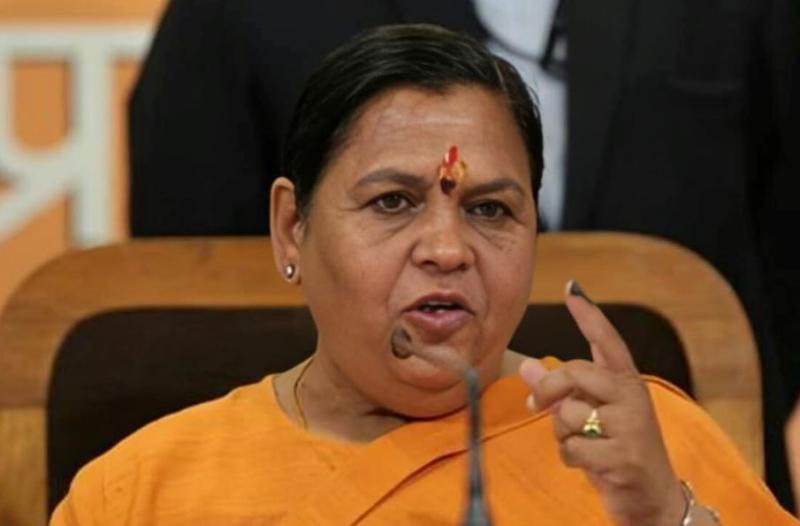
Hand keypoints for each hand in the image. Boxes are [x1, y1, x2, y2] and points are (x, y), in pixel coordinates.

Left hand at [519, 281, 684, 525]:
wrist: (653, 499)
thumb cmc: (617, 450)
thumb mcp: (590, 417)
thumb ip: (561, 392)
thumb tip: (525, 367)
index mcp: (626, 383)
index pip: (607, 341)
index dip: (589, 315)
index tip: (572, 290)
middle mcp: (632, 398)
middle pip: (575, 373)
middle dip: (548, 389)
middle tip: (534, 404)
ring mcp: (631, 427)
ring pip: (568, 414)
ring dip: (560, 433)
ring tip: (580, 443)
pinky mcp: (623, 457)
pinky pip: (571, 447)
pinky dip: (569, 457)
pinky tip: (588, 464)